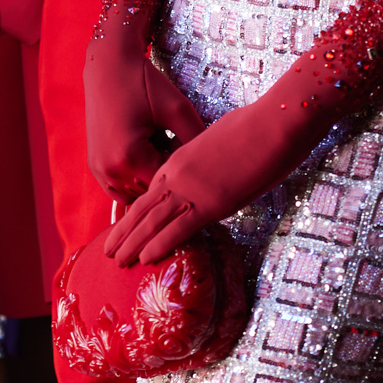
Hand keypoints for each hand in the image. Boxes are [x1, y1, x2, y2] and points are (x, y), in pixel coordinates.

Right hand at [84, 30, 206, 199]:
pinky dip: (136, 177)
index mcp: (130, 157)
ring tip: (158, 145)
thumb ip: (197, 140)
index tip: (190, 148)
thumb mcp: (179, 110)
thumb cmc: (145, 84)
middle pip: (152, 190)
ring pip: (136, 192)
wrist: (109, 66)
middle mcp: (110, 169)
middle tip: (173, 141)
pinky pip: (121, 187)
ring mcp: (99, 170)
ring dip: (150, 177)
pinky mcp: (95, 166)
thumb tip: (213, 166)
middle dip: (167, 173)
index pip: (168, 183)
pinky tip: (146, 153)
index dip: (184, 169)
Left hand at [105, 80, 318, 264]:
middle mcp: (178, 173)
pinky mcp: (209, 203)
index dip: (138, 210)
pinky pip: (177, 229)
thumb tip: (220, 164)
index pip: (154, 189)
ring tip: (116, 260)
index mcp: (182, 156)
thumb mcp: (225, 137)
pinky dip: (158, 245)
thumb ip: (214, 154)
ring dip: (132, 243)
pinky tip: (144, 259)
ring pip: (151, 220)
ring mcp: (191, 189)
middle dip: (125, 230)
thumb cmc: (258, 124)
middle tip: (109, 250)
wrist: (273, 123)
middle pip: (143, 206)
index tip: (128, 224)